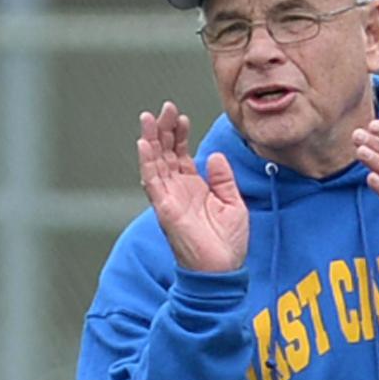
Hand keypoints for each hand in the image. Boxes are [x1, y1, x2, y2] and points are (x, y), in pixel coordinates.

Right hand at [138, 100, 248, 271]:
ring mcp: (169, 199)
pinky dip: (147, 163)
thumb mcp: (234, 204)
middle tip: (166, 108)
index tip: (182, 118)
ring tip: (149, 118)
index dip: (179, 135)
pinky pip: (152, 183)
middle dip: (164, 130)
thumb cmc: (228, 243)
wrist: (223, 270)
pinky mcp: (165, 209)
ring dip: (151, 140)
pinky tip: (144, 144)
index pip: (180, 154)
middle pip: (165, 153)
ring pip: (155, 163)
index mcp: (194, 187)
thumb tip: (213, 155)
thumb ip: (224, 179)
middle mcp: (178, 190)